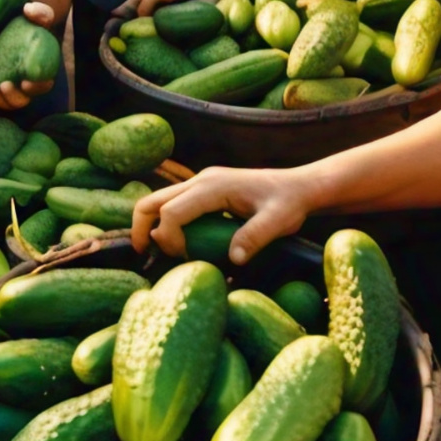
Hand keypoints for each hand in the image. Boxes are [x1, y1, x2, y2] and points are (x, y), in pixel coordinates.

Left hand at [0, 2, 57, 110]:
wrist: (13, 24)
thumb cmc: (29, 22)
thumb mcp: (38, 15)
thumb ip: (40, 12)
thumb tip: (28, 9)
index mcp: (39, 70)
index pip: (42, 85)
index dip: (36, 87)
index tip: (25, 82)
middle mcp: (24, 81)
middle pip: (22, 99)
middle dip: (13, 97)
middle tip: (3, 85)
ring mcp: (8, 84)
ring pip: (6, 102)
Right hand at [129, 165, 311, 259]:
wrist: (299, 186)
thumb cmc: (290, 203)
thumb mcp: (278, 222)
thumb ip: (255, 237)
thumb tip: (233, 260)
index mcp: (213, 186)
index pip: (172, 211)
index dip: (168, 238)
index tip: (182, 258)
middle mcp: (200, 180)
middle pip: (152, 200)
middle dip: (141, 228)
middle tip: (142, 255)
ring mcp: (200, 183)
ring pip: (158, 200)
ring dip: (149, 224)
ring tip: (153, 252)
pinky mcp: (204, 189)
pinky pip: (172, 203)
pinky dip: (164, 222)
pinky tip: (175, 242)